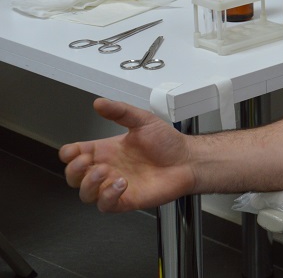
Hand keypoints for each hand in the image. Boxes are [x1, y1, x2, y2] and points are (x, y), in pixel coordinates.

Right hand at [59, 98, 195, 211]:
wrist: (188, 160)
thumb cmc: (168, 143)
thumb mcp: (143, 120)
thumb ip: (121, 111)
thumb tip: (99, 102)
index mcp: (107, 150)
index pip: (75, 155)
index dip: (69, 154)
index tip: (74, 150)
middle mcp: (108, 169)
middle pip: (74, 177)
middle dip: (74, 170)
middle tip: (86, 161)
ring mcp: (115, 186)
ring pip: (86, 194)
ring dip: (89, 183)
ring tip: (105, 171)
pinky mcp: (126, 200)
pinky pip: (105, 205)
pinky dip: (107, 196)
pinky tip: (121, 183)